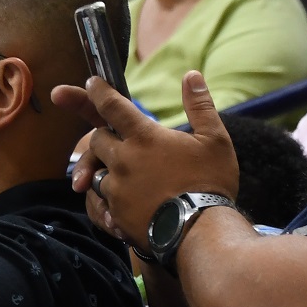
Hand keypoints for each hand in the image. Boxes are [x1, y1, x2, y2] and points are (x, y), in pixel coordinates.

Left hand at [50, 69, 241, 249]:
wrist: (202, 232)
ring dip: (105, 170)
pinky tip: (126, 203)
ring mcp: (116, 188)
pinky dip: (109, 199)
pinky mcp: (115, 213)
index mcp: (144, 137)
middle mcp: (123, 159)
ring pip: (96, 172)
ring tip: (127, 176)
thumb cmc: (210, 182)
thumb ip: (200, 106)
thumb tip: (192, 75)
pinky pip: (101, 202)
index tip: (91, 81)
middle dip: (103, 136)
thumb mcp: (214, 139)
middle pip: (97, 139)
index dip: (98, 91)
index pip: (111, 105)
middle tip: (117, 139)